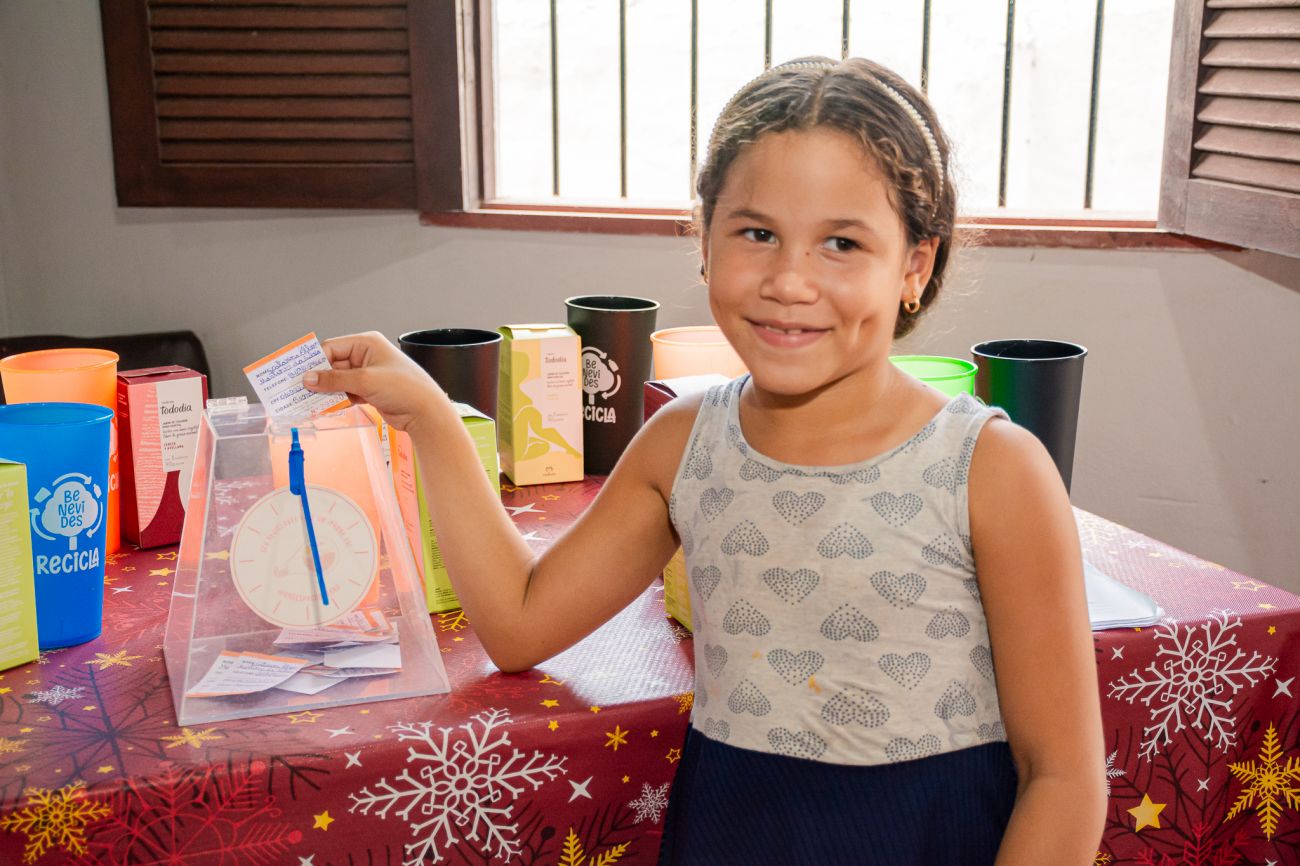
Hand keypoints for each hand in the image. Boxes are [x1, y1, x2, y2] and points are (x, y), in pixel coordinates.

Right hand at [303, 331, 444, 432]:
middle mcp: (367, 356)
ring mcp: (368, 374)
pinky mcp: (369, 391)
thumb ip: (334, 380)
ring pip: (338, 380)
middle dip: (318, 377)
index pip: (333, 347)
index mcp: (368, 343)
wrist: (426, 412)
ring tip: (307, 400)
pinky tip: (325, 406)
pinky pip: (346, 392)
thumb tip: (309, 379)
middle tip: (298, 388)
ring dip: (326, 390)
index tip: (299, 373)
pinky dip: (336, 399)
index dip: (315, 361)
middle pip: (333, 364)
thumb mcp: (365, 381)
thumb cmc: (406, 388)